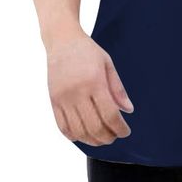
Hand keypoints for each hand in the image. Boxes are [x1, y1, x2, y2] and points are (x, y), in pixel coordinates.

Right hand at [46, 31, 133, 146]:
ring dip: (92, 140)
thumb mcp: (108, 64)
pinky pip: (63, 127)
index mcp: (94, 81)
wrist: (62, 41)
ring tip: (102, 139)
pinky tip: (84, 135)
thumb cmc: (88, 51)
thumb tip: (128, 110)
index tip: (126, 131)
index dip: (119, 128)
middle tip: (115, 136)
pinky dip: (74, 136)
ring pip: (78, 131)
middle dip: (108, 137)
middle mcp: (77, 92)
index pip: (109, 114)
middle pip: (94, 126)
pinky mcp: (53, 101)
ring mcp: (63, 98)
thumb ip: (118, 88)